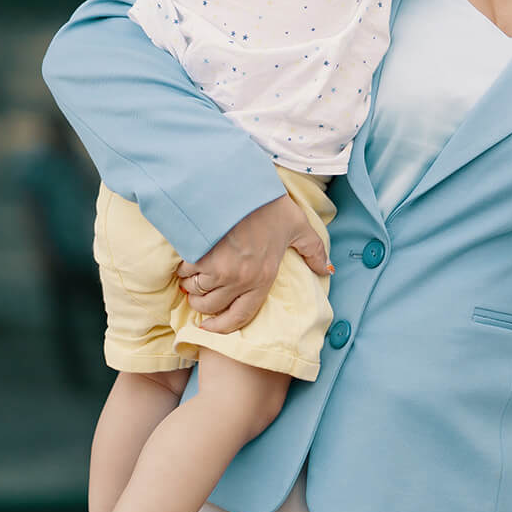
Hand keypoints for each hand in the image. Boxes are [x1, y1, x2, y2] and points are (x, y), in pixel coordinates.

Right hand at [174, 194, 333, 333]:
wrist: (239, 184)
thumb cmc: (267, 204)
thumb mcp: (297, 226)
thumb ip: (313, 250)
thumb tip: (327, 269)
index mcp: (263, 277)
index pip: (241, 315)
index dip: (222, 327)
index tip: (209, 328)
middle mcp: (240, 280)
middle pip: (211, 307)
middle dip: (203, 303)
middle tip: (201, 290)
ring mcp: (217, 270)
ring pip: (194, 291)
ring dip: (192, 284)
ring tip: (198, 269)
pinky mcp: (198, 256)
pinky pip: (183, 273)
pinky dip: (183, 268)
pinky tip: (191, 254)